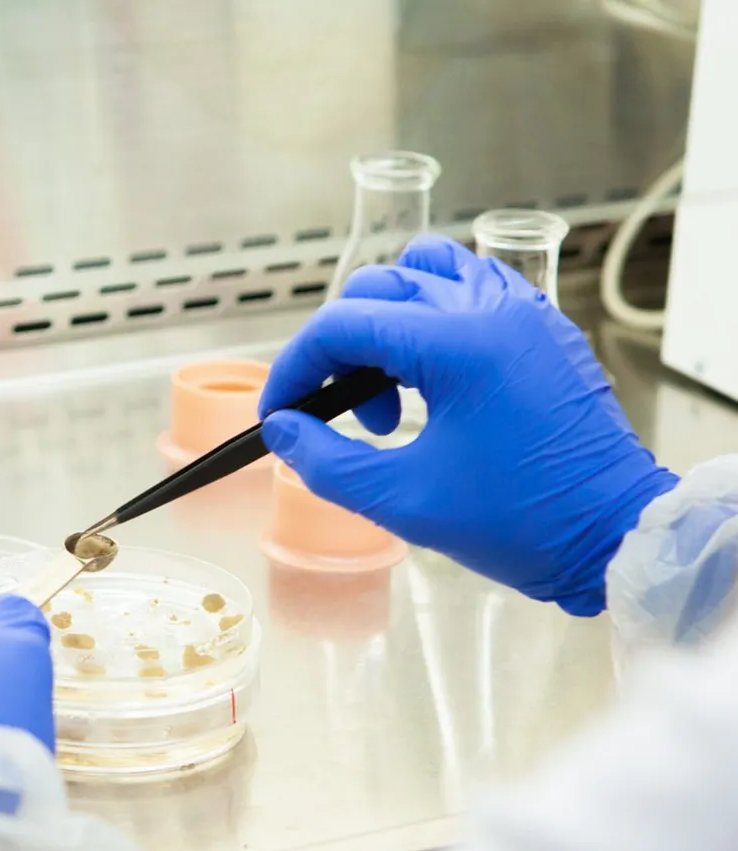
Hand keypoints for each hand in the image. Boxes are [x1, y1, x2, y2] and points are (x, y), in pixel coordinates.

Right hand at [258, 234, 676, 615]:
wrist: (614, 534)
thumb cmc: (523, 520)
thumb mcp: (404, 500)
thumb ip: (326, 461)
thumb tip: (283, 432)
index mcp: (457, 344)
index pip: (343, 325)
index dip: (295, 368)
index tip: (281, 412)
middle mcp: (491, 309)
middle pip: (377, 289)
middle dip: (340, 351)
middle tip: (346, 417)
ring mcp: (522, 311)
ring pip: (425, 270)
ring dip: (387, 317)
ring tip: (393, 386)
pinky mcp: (541, 326)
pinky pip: (473, 285)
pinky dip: (435, 313)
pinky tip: (433, 372)